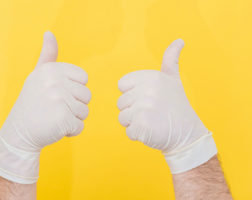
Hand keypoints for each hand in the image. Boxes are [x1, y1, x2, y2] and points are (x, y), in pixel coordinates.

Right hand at [0, 31, 90, 183]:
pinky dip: (70, 131)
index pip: (84, 79)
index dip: (73, 90)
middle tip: (53, 109)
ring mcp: (59, 100)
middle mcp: (55, 81)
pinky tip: (55, 128)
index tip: (56, 94)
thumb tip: (49, 33)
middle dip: (74, 106)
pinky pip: (80, 126)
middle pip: (86, 96)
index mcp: (52, 69)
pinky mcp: (63, 118)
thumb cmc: (32, 103)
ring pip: (85, 111)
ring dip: (72, 119)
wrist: (18, 132)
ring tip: (53, 118)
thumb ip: (48, 55)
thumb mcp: (37, 76)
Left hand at [117, 39, 216, 173]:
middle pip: (121, 103)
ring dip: (134, 123)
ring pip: (122, 118)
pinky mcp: (142, 126)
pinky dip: (138, 135)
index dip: (132, 95)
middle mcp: (147, 90)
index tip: (149, 98)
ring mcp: (144, 108)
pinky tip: (152, 131)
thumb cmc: (177, 106)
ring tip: (153, 122)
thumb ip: (171, 59)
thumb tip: (179, 40)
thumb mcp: (173, 79)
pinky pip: (128, 132)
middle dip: (133, 111)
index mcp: (150, 77)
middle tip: (153, 113)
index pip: (122, 86)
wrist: (188, 133)